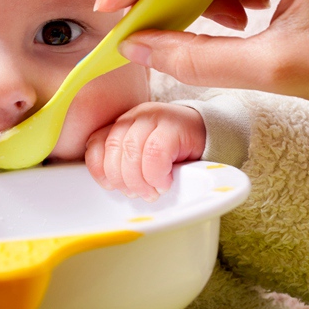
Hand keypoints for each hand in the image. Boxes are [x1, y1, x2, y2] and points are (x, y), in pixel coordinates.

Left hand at [85, 102, 205, 200]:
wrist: (212, 136)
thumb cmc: (176, 152)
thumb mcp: (144, 156)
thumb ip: (126, 164)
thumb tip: (112, 186)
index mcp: (124, 123)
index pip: (96, 142)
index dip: (99, 168)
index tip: (111, 186)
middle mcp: (136, 116)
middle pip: (114, 148)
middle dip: (122, 178)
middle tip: (137, 193)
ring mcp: (155, 117)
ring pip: (132, 152)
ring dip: (140, 180)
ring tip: (152, 191)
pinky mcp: (174, 126)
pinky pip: (155, 154)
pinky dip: (156, 174)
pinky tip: (165, 182)